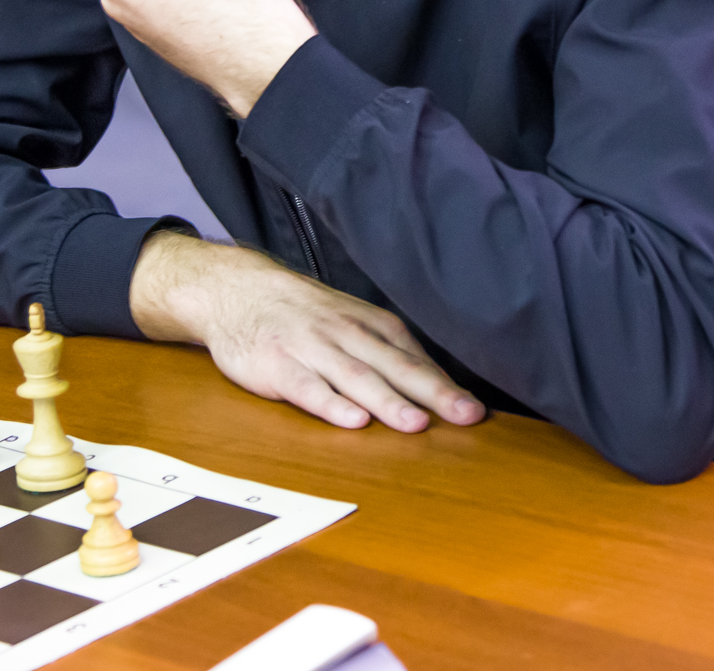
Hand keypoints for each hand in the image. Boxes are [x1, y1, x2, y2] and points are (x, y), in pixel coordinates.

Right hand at [130, 232, 486, 432]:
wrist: (237, 289)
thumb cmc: (301, 313)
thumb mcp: (349, 319)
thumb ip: (387, 350)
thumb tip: (436, 385)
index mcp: (368, 324)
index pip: (413, 357)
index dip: (445, 385)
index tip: (476, 411)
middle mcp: (345, 334)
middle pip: (394, 366)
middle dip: (433, 393)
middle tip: (466, 415)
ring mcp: (311, 349)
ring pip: (355, 377)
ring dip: (388, 400)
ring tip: (416, 423)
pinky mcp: (278, 366)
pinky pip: (308, 387)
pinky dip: (332, 404)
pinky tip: (353, 421)